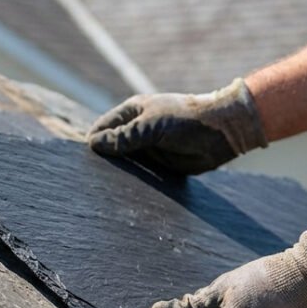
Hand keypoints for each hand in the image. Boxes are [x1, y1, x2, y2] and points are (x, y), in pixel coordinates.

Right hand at [87, 78, 267, 174]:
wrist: (221, 133)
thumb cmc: (187, 121)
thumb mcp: (151, 126)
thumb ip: (123, 137)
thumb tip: (93, 145)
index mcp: (131, 113)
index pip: (101, 129)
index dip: (93, 143)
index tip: (84, 161)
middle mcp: (136, 131)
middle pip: (110, 148)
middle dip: (102, 160)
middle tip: (90, 180)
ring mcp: (146, 148)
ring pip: (123, 163)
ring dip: (116, 174)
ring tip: (102, 190)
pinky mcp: (157, 165)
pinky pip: (139, 174)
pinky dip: (131, 182)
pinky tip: (122, 194)